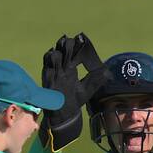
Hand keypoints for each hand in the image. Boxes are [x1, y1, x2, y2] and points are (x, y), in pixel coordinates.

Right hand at [39, 32, 105, 151]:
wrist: (65, 116)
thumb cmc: (75, 101)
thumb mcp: (87, 89)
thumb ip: (96, 79)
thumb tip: (106, 70)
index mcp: (71, 69)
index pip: (73, 52)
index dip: (76, 44)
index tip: (82, 37)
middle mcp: (62, 69)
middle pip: (62, 51)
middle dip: (67, 44)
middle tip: (73, 40)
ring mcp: (54, 73)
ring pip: (54, 56)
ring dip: (59, 50)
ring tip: (64, 44)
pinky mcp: (47, 80)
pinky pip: (46, 67)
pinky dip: (48, 60)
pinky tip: (53, 54)